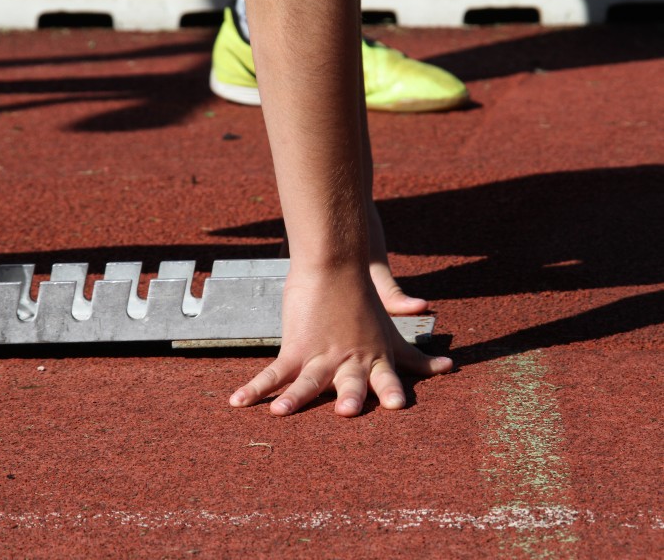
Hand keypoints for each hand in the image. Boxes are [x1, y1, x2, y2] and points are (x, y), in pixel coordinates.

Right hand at [229, 266, 452, 416]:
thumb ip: (411, 341)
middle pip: (352, 382)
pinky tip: (236, 402)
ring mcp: (321, 354)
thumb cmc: (359, 290)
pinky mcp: (295, 347)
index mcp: (374, 353)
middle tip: (347, 411)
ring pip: (308, 381)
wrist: (332, 262)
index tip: (399, 404)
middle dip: (351, 396)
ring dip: (293, 398)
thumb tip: (439, 340)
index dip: (392, 389)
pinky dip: (254, 387)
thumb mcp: (386, 316)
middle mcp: (351, 358)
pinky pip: (273, 373)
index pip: (388, 375)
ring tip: (280, 414)